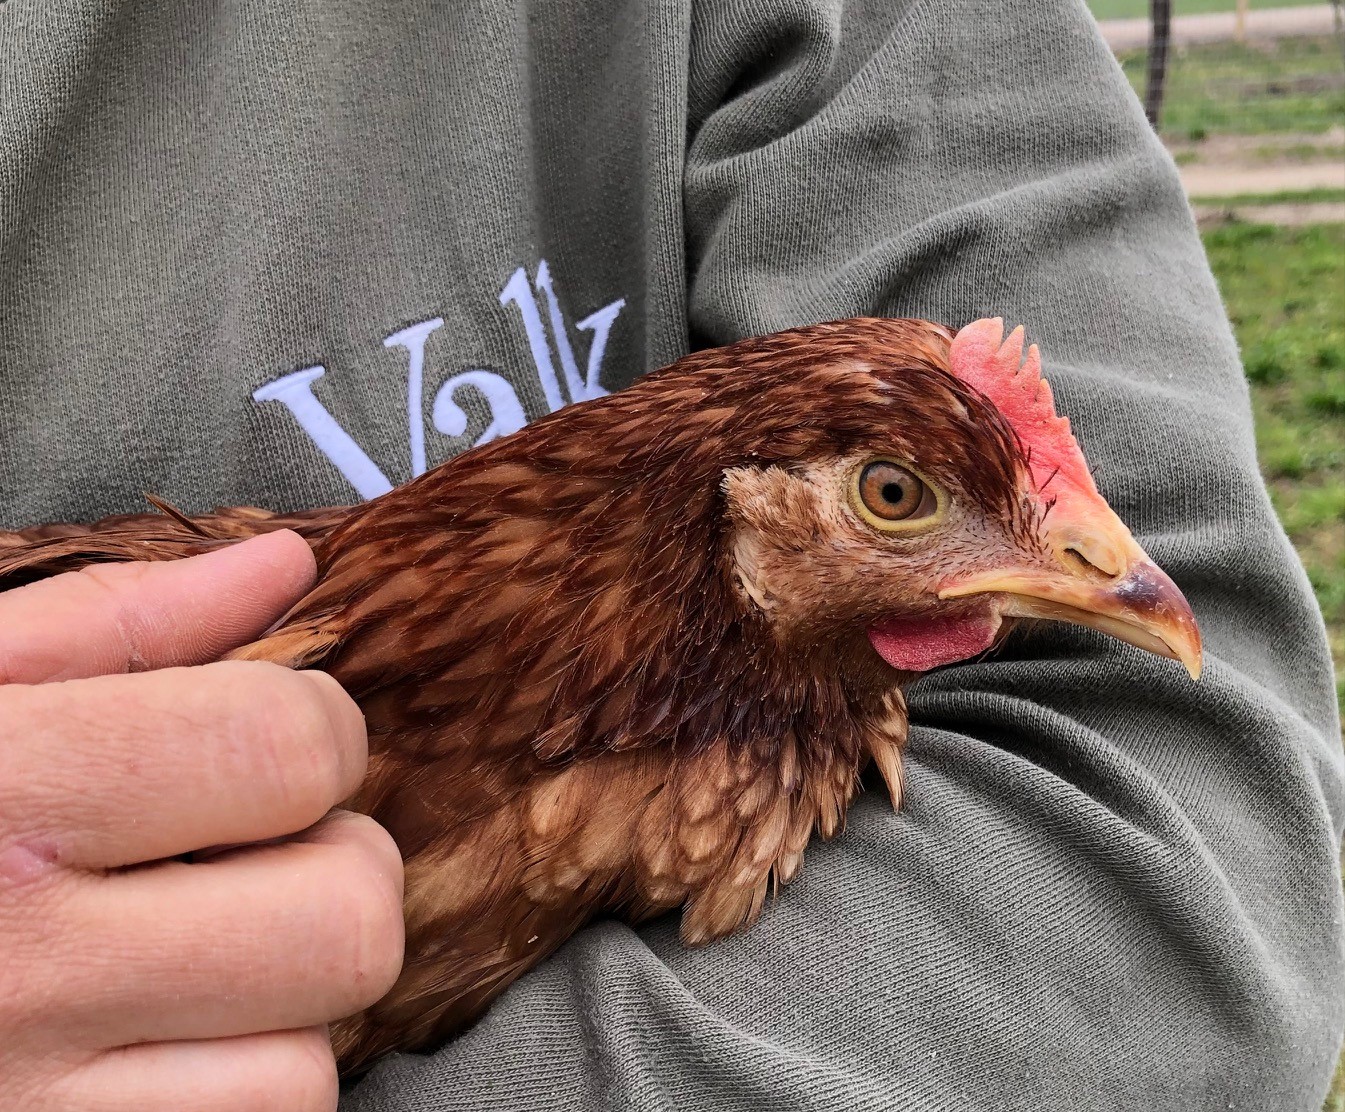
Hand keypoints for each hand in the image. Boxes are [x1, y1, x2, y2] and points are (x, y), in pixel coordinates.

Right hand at [0, 531, 404, 1111]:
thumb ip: (120, 622)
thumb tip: (285, 567)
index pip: (292, 750)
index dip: (320, 729)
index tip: (274, 735)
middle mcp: (14, 965)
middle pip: (345, 923)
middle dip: (336, 868)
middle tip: (254, 853)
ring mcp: (18, 1110)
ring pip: (304, 1071)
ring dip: (282, 1004)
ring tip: (186, 956)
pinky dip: (226, 1094)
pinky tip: (152, 1040)